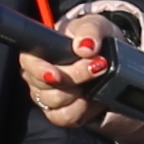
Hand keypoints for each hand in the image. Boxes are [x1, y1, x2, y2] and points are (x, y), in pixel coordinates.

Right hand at [17, 7, 120, 132]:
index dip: (39, 69)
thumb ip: (90, 30)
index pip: (28, 61)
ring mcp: (48, 96)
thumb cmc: (97, 40)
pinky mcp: (61, 114)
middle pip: (44, 84)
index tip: (56, 73)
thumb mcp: (97, 26)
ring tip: (98, 79)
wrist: (115, 65)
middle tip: (99, 64)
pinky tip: (92, 97)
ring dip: (79, 91)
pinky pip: (65, 117)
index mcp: (40, 51)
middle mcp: (38, 75)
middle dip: (74, 76)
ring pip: (54, 101)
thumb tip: (85, 46)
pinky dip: (82, 109)